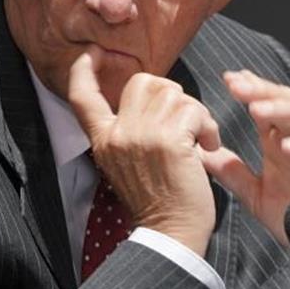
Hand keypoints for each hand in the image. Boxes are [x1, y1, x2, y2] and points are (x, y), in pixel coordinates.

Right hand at [67, 47, 222, 256]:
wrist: (171, 234)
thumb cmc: (158, 201)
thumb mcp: (125, 164)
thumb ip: (127, 131)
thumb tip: (149, 96)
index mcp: (103, 141)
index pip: (81, 96)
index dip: (84, 70)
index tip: (93, 54)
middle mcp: (117, 134)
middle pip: (143, 82)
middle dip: (171, 95)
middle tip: (184, 123)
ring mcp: (141, 136)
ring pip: (174, 94)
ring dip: (195, 114)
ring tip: (199, 140)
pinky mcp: (169, 141)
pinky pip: (194, 111)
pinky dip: (208, 126)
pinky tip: (207, 148)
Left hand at [200, 69, 289, 246]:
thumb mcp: (254, 193)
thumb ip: (231, 172)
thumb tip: (200, 154)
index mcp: (277, 141)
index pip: (266, 103)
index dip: (250, 88)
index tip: (229, 79)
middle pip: (284, 101)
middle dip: (261, 90)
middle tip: (237, 84)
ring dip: (281, 110)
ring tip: (257, 108)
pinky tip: (286, 146)